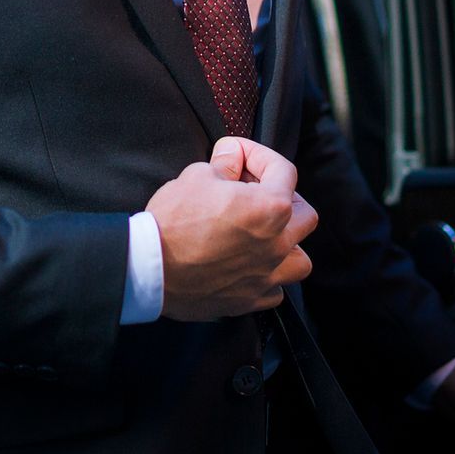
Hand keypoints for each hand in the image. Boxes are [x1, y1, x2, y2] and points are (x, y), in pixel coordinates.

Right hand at [146, 137, 318, 321]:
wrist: (150, 268)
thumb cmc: (173, 221)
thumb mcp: (197, 176)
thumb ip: (225, 165)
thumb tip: (233, 157)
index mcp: (270, 207)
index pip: (283, 170)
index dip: (258, 155)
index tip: (238, 155)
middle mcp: (277, 243)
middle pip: (305, 214)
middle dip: (284, 197)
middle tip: (257, 192)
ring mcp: (267, 274)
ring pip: (300, 258)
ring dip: (288, 244)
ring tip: (265, 235)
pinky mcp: (250, 299)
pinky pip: (275, 289)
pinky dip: (268, 276)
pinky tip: (250, 266)